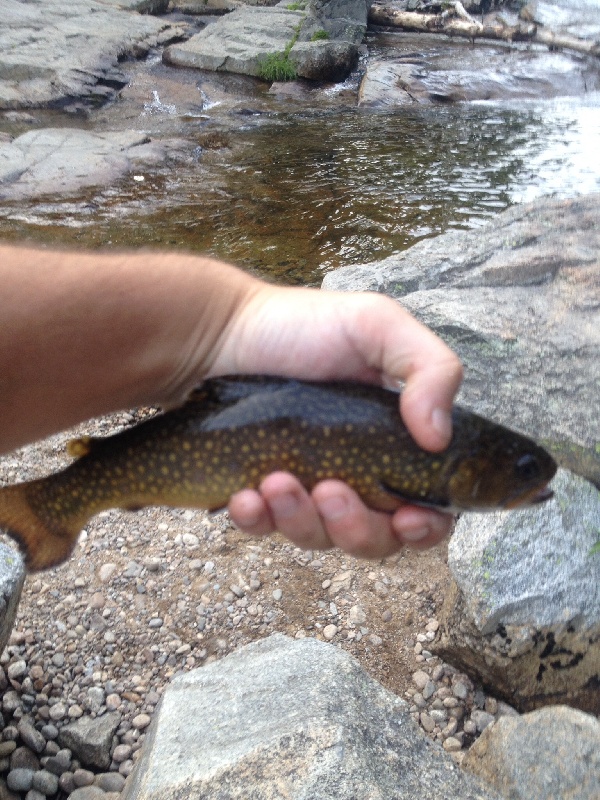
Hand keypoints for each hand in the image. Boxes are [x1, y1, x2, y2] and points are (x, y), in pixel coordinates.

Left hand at [214, 286, 462, 556]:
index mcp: (394, 444)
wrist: (224, 331)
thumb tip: (440, 438)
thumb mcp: (378, 325)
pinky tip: (246, 495)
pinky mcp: (260, 494)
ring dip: (301, 520)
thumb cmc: (304, 326)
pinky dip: (257, 520)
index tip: (408, 519)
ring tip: (276, 480)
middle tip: (329, 491)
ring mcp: (305, 488)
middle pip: (374, 538)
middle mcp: (355, 474)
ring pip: (318, 538)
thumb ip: (430, 367)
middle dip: (355, 528)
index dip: (424, 526)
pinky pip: (263, 529)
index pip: (426, 508)